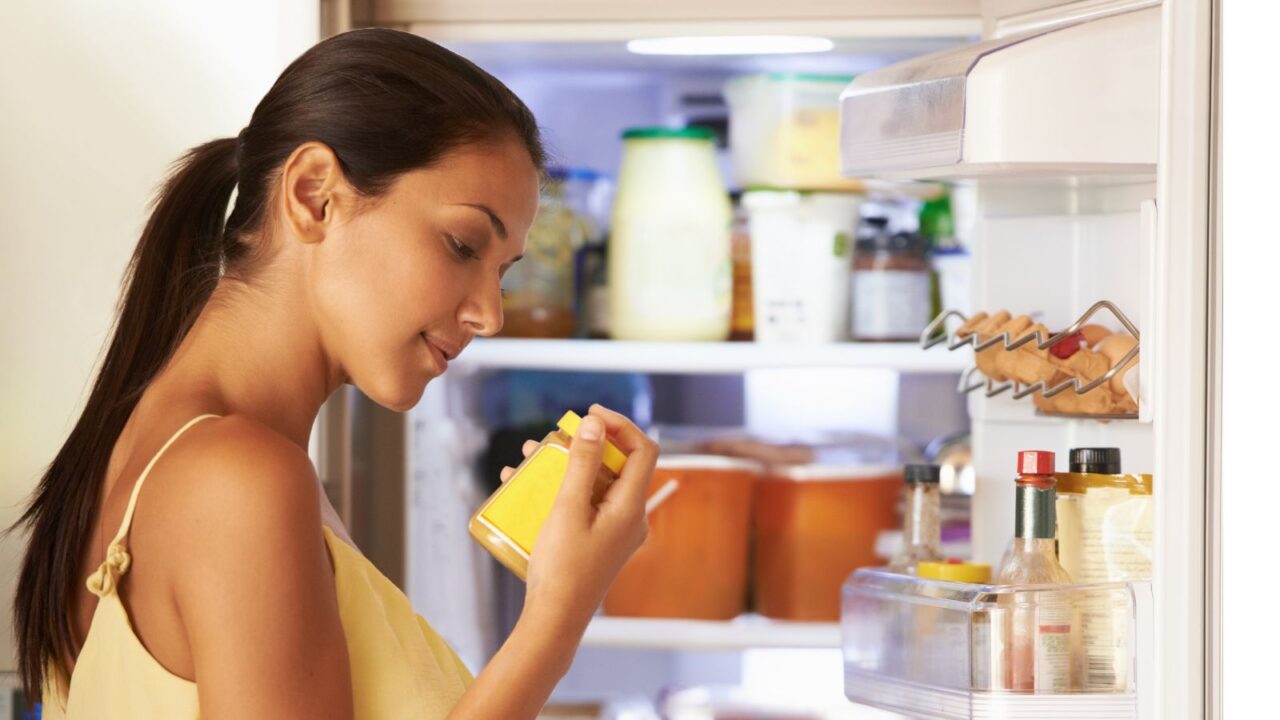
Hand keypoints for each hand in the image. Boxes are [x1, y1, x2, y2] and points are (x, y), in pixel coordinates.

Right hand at [519, 404, 656, 632]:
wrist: (554, 620)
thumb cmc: (562, 567)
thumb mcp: (569, 508)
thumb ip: (583, 463)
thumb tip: (595, 424)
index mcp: (631, 507)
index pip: (643, 450)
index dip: (620, 425)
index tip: (589, 414)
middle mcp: (630, 517)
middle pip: (617, 465)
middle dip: (586, 444)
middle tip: (556, 436)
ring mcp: (615, 531)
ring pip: (596, 484)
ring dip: (567, 466)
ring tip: (531, 455)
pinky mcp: (597, 541)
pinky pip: (585, 505)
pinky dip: (561, 490)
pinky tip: (523, 486)